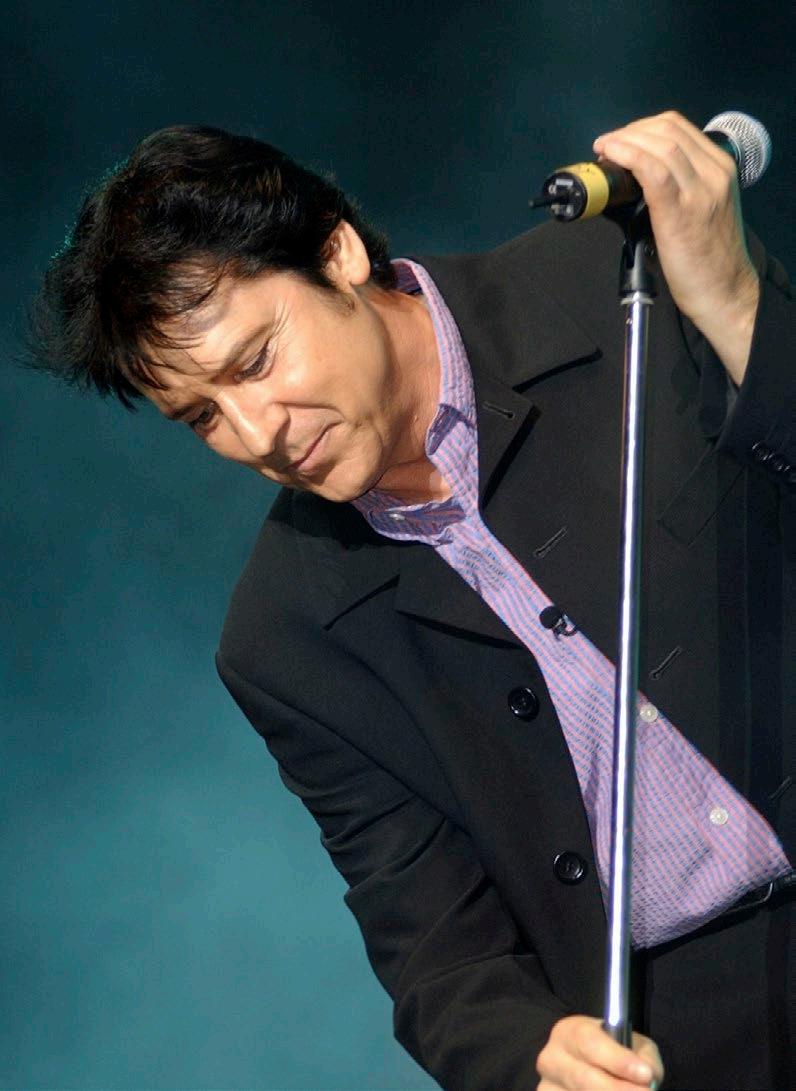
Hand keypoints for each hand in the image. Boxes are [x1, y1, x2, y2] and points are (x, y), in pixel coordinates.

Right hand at [536, 1014, 663, 1089]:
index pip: (590, 1044)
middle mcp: (551, 1059)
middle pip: (584, 1079)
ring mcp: (546, 1086)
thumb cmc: (610, 1053)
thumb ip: (643, 1056)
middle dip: (617, 1090)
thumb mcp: (629, 1043)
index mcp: (568, 1032)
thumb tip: (648, 1076)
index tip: (644, 1075)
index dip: (617, 1061)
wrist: (584, 1065)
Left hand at [592, 110, 759, 383]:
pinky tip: (611, 158)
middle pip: (666, 129)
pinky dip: (627, 156)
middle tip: (607, 146)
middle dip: (629, 132)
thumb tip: (638, 179)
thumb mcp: (702, 209)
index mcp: (720, 168)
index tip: (621, 139)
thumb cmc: (708, 258)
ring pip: (658, 144)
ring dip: (623, 142)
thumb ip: (681, 187)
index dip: (642, 127)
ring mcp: (700, 190)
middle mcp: (714, 173)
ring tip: (604, 152)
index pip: (678, 128)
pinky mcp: (681, 210)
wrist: (724, 291)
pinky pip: (651, 169)